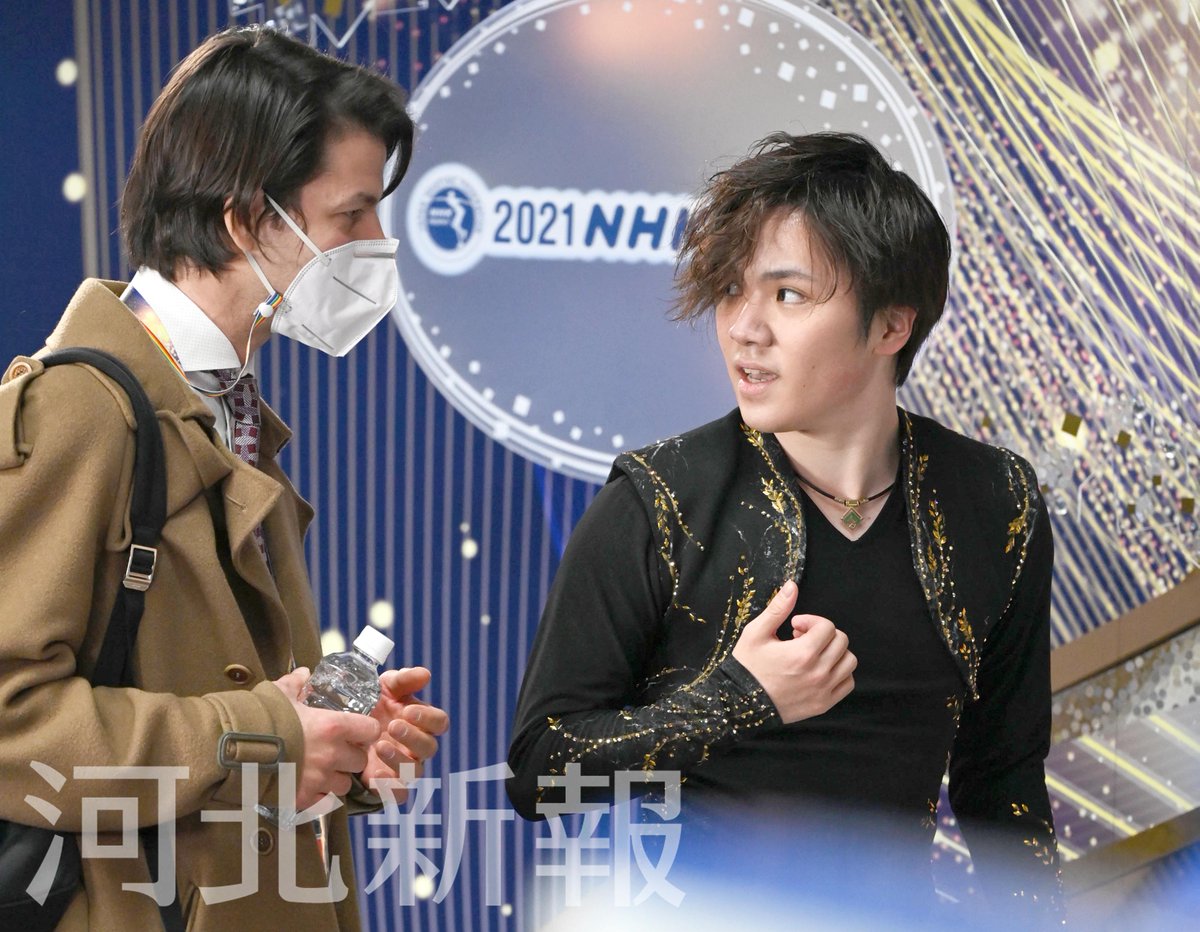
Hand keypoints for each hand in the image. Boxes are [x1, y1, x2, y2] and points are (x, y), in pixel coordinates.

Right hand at [272, 667, 381, 810]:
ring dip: (336, 779)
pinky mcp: (303, 799)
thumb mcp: (279, 694)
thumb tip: (303, 673)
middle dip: (351, 758)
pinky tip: (308, 787)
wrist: (233, 750)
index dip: (366, 731)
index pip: (370, 731)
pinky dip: (319, 797)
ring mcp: (318, 780)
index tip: (358, 731)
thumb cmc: (260, 719)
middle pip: (360, 762)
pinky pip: (323, 802)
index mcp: (332, 727)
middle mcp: (331, 755)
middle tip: (337, 753)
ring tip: (322, 772)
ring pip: (344, 786)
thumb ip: (295, 683)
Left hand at [361, 666, 450, 795]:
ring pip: (415, 772)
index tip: (409, 711)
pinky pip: (397, 794)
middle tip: (393, 726)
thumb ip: (404, 680)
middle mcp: (416, 746)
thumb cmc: (370, 703)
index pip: (439, 722)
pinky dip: (390, 788)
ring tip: (379, 746)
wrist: (341, 727)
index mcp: (421, 722)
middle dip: (413, 737)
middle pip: (429, 748)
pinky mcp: (387, 784)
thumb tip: (425, 675)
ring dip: (400, 761)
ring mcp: (403, 767)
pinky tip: (374, 774)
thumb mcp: (384, 687)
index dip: (428, 718)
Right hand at [731, 580, 856, 723]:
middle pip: (841, 641)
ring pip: (849, 661)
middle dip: (823, 634)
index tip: (795, 626)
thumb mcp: (756, 633)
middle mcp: (818, 673)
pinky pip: (848, 683)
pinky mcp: (824, 704)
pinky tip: (821, 669)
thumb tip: (792, 586)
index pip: (827, 626)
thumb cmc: (747, 666)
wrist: (740, 703)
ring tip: (814, 653)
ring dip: (835, 652)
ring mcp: (823, 690)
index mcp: (802, 654)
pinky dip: (840, 672)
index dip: (811, 621)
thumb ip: (778, 608)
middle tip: (802, 638)